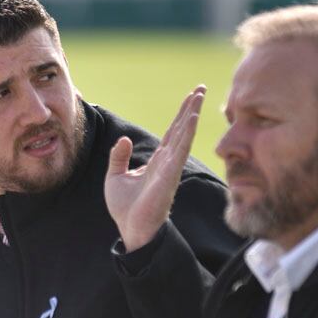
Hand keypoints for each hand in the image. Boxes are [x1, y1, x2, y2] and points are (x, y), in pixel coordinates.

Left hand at [104, 85, 205, 251]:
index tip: (191, 97)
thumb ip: (119, 157)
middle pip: (181, 128)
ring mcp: (170, 167)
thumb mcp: (115, 176)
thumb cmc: (125, 208)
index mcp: (157, 161)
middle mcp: (168, 161)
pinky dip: (186, 133)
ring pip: (184, 135)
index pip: (172, 132)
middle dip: (191, 108)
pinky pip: (180, 150)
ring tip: (200, 96)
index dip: (181, 115)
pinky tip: (192, 118)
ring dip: (191, 114)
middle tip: (202, 88)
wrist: (130, 228)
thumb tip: (124, 139)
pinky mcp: (169, 175)